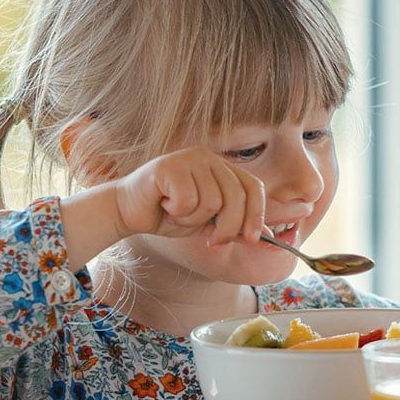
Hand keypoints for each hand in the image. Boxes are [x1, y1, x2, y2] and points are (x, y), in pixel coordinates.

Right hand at [62, 146, 266, 270]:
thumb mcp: (210, 225)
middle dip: (228, 227)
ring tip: (178, 213)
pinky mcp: (169, 165)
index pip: (253, 187)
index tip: (251, 239)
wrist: (128, 213)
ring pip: (212, 201)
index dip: (256, 214)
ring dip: (194, 219)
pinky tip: (165, 206)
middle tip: (212, 242)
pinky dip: (177, 212)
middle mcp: (208, 157)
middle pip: (236, 196)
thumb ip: (237, 228)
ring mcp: (189, 157)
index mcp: (222, 168)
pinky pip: (188, 199)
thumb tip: (271, 239)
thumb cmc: (170, 216)